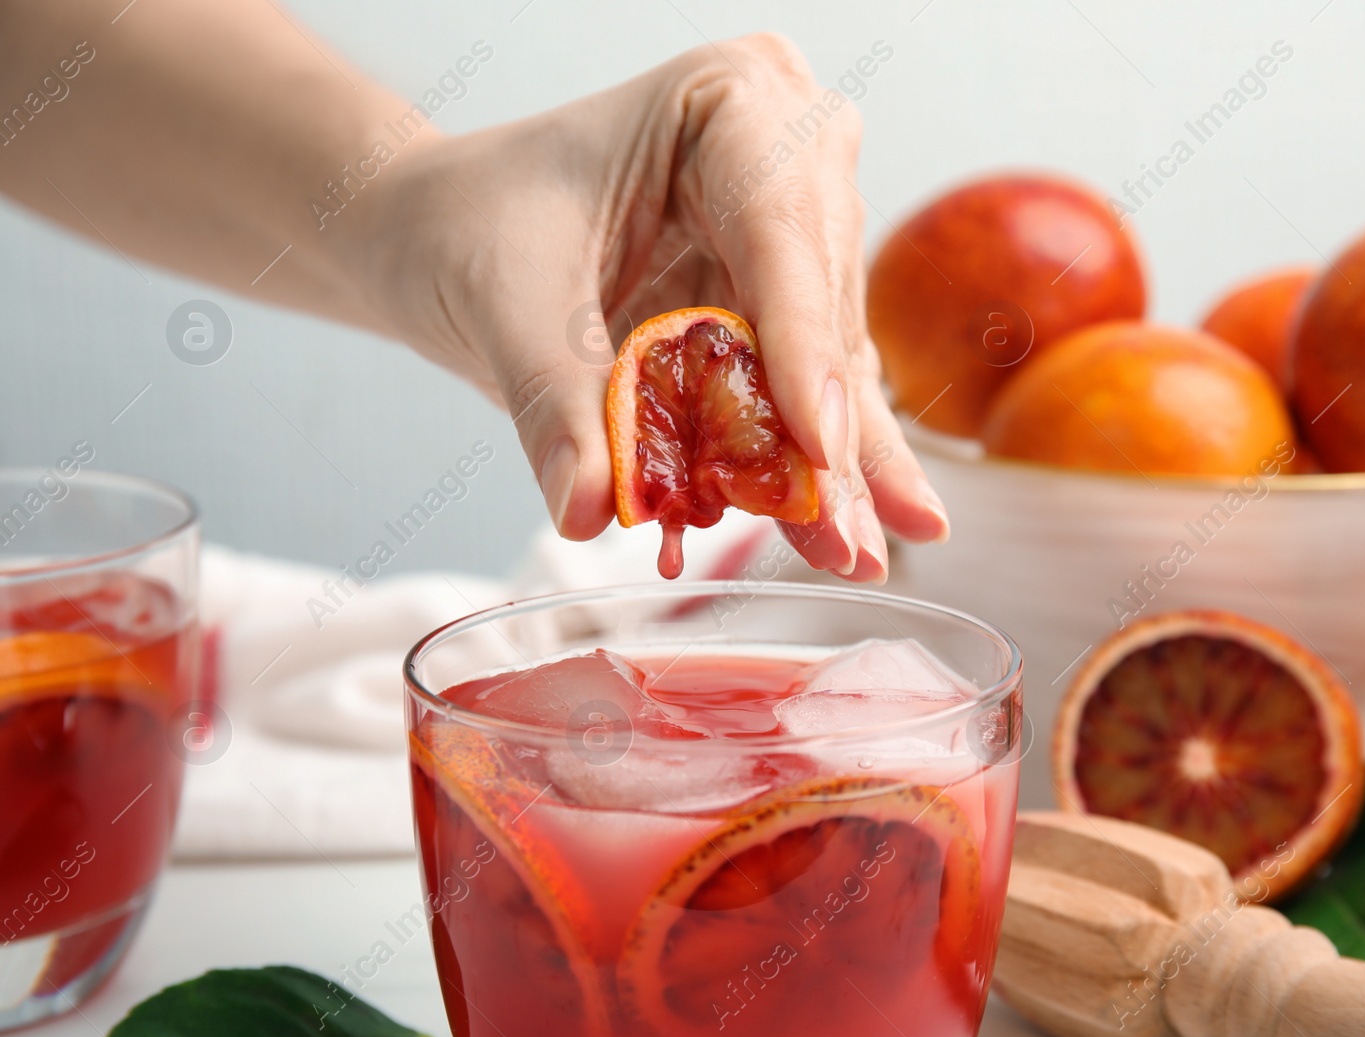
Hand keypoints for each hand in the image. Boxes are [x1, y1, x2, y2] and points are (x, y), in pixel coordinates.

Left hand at [342, 33, 948, 581]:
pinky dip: (818, 466)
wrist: (440, 234)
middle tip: (840, 539)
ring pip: (831, 363)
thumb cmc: (469, 224)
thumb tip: (592, 508)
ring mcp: (794, 231)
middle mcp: (788, 151)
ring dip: (836, 469)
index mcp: (729, 99)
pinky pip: (809, 391)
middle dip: (825, 435)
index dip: (803, 350)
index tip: (818, 451)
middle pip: (822, 309)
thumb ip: (555, 402)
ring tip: (854, 554)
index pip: (781, 232)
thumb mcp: (503, 302)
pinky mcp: (783, 304)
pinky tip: (868, 528)